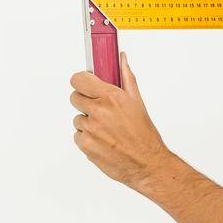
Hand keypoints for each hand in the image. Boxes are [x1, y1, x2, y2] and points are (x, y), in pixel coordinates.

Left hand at [70, 51, 172, 189]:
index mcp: (111, 97)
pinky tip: (103, 141)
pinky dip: (87, 138)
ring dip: (88, 122)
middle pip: (75, 98)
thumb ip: (126, 77)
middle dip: (85, 102)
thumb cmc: (144, 134)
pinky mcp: (85, 145)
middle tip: (100, 110)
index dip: (81, 82)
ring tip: (106, 130)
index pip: (78, 80)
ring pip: (78, 119)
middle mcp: (99, 111)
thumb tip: (122, 58)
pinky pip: (78, 136)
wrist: (147, 164)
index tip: (86, 85)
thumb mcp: (137, 102)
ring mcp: (90, 129)